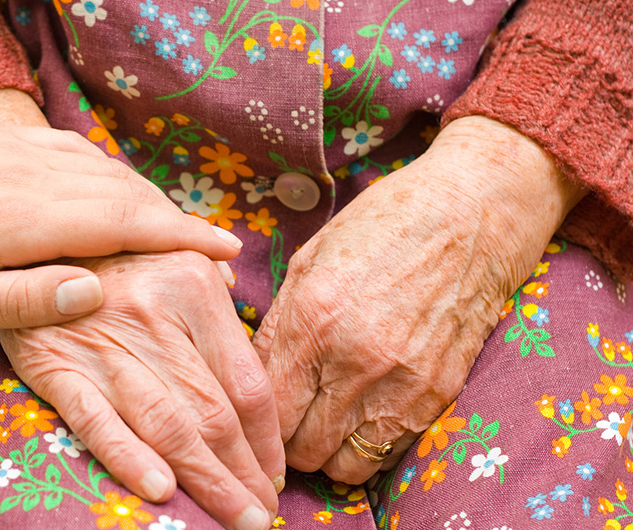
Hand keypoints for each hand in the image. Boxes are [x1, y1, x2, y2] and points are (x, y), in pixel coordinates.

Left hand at [0, 124, 241, 335]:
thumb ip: (24, 301)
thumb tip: (98, 291)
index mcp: (19, 218)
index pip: (122, 223)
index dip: (180, 237)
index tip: (226, 252)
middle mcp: (26, 174)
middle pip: (123, 192)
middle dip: (176, 220)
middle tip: (215, 250)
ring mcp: (13, 152)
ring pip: (103, 169)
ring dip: (147, 198)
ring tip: (176, 231)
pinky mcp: (0, 144)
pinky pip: (73, 150)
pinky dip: (109, 173)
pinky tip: (117, 193)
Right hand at [0, 251, 283, 529]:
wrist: (24, 241)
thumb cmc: (107, 249)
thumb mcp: (168, 245)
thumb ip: (211, 281)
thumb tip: (247, 316)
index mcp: (192, 285)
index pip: (246, 380)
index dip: (267, 438)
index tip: (276, 471)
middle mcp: (154, 315)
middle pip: (214, 413)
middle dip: (245, 475)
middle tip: (263, 515)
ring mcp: (104, 344)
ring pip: (168, 426)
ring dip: (208, 482)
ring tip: (235, 519)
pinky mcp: (56, 366)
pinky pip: (98, 422)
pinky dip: (130, 459)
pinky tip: (162, 492)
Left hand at [254, 116, 586, 482]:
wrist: (472, 213)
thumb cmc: (381, 227)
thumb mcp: (309, 262)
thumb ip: (277, 326)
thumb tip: (249, 376)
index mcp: (311, 321)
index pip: (267, 409)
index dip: (256, 418)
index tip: (259, 413)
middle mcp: (353, 361)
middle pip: (301, 449)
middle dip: (288, 441)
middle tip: (290, 421)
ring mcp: (400, 383)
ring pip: (344, 466)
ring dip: (329, 453)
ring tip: (326, 424)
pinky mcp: (438, 395)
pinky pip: (389, 454)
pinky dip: (369, 447)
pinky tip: (364, 417)